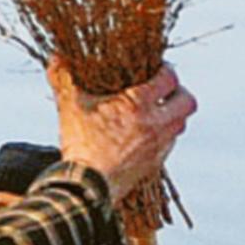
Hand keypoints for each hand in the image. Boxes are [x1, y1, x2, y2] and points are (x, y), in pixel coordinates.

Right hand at [49, 56, 196, 203]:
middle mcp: (156, 125)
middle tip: (163, 90)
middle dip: (178, 92)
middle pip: (187, 102)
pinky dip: (164, 135)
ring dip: (173, 114)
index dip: (165, 69)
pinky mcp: (155, 165)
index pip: (170, 78)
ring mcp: (158, 147)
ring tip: (155, 110)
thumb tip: (57, 56)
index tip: (155, 68)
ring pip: (181, 124)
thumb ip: (64, 77)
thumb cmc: (80, 145)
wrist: (86, 188)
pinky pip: (169, 145)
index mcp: (139, 104)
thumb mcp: (69, 106)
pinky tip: (147, 133)